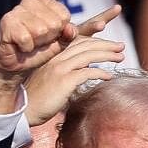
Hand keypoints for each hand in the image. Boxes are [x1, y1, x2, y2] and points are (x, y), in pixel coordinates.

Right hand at [0, 0, 120, 114]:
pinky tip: (109, 76)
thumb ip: (67, 70)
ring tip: (120, 57)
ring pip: (89, 55)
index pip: (78, 39)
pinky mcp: (64, 80)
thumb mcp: (53, 78)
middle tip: (121, 46)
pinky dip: (100, 73)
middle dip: (106, 44)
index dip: (94, 36)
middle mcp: (57, 57)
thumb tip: (84, 70)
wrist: (26, 110)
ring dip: (107, 55)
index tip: (109, 39)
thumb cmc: (40, 97)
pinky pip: (87, 73)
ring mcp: (60, 67)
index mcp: (54, 53)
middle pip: (86, 43)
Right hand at [0, 0, 74, 82]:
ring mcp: (17, 10)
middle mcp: (30, 1)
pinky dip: (26, 48)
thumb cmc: (37, 51)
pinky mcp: (7, 22)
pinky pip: (26, 38)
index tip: (48, 36)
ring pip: (40, 30)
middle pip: (54, 23)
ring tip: (28, 44)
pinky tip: (20, 47)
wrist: (15, 65)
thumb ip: (68, 35)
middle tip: (36, 42)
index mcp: (45, 1)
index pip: (64, 16)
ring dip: (36, 43)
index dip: (59, 32)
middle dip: (47, 38)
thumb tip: (70, 29)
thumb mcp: (58, 43)